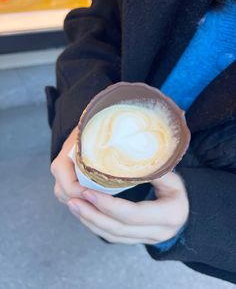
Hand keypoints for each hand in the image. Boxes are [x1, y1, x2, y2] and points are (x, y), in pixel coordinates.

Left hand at [51, 133, 188, 244]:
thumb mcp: (172, 177)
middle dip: (93, 215)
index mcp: (168, 215)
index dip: (108, 205)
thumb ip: (153, 169)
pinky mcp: (137, 240)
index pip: (132, 214)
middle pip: (119, 229)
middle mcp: (158, 232)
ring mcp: (147, 240)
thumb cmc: (178, 191)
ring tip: (73, 206)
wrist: (187, 212)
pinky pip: (113, 237)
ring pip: (113, 236)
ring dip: (91, 222)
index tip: (88, 192)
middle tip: (73, 201)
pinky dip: (96, 226)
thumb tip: (129, 156)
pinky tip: (84, 214)